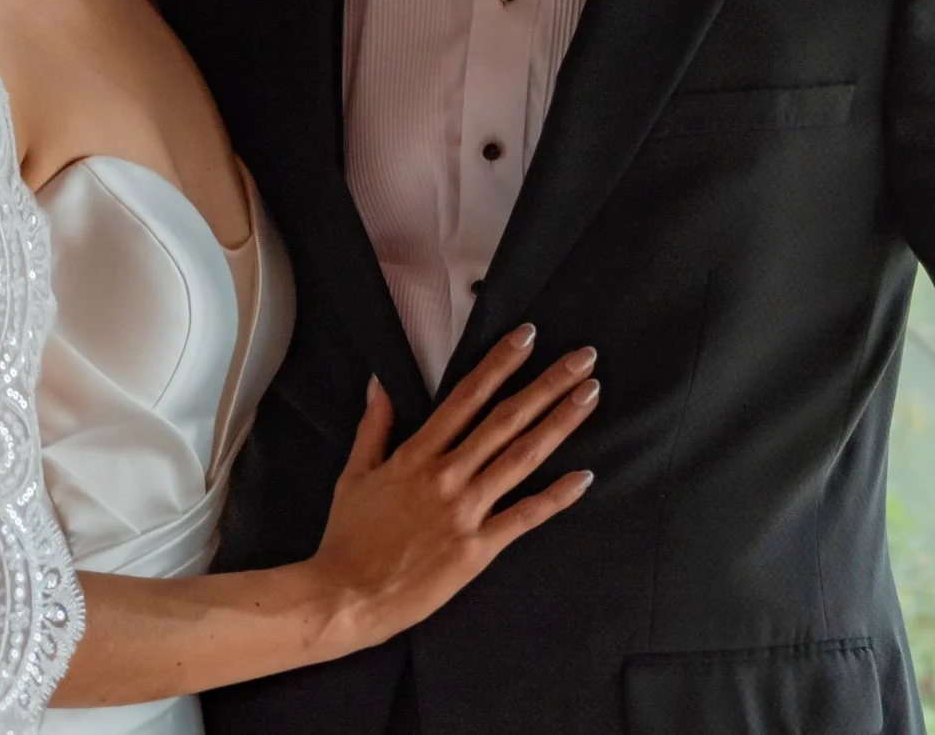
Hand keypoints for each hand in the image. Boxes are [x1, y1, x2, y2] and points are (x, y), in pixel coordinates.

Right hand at [306, 326, 596, 644]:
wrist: (345, 598)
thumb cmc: (347, 539)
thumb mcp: (354, 475)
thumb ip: (374, 427)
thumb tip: (379, 382)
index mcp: (416, 455)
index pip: (467, 397)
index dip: (500, 363)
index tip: (527, 336)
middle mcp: (446, 476)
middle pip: (505, 419)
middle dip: (548, 384)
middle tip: (583, 358)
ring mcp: (465, 511)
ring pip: (522, 458)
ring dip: (559, 423)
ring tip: (589, 396)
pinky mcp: (477, 549)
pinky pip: (524, 516)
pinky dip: (557, 496)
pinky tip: (584, 476)